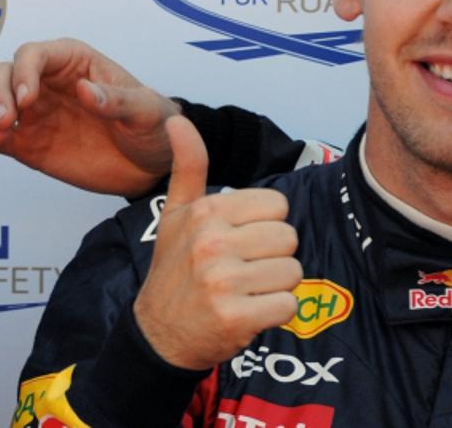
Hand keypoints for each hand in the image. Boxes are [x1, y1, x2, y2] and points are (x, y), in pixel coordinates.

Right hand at [0, 39, 181, 195]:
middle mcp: (46, 82)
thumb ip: (117, 100)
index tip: (27, 100)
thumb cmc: (152, 125)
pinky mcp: (27, 142)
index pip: (34, 54)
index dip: (24, 72)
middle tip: (5, 122)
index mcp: (73, 61)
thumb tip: (83, 90)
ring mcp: (34, 113)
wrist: (151, 164)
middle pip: (4, 74)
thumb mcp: (145, 110)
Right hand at [133, 117, 300, 370]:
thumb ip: (188, 165)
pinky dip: (275, 314)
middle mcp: (212, 243)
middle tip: (242, 270)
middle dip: (273, 257)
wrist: (158, 333)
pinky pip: (289, 306)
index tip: (238, 241)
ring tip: (245, 291)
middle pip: (289, 238)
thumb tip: (178, 119)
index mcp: (205, 212)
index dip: (264, 225)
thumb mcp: (177, 214)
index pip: (277, 205)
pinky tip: (249, 313)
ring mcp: (223, 282)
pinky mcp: (236, 317)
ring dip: (275, 287)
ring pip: (293, 273)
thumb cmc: (174, 270)